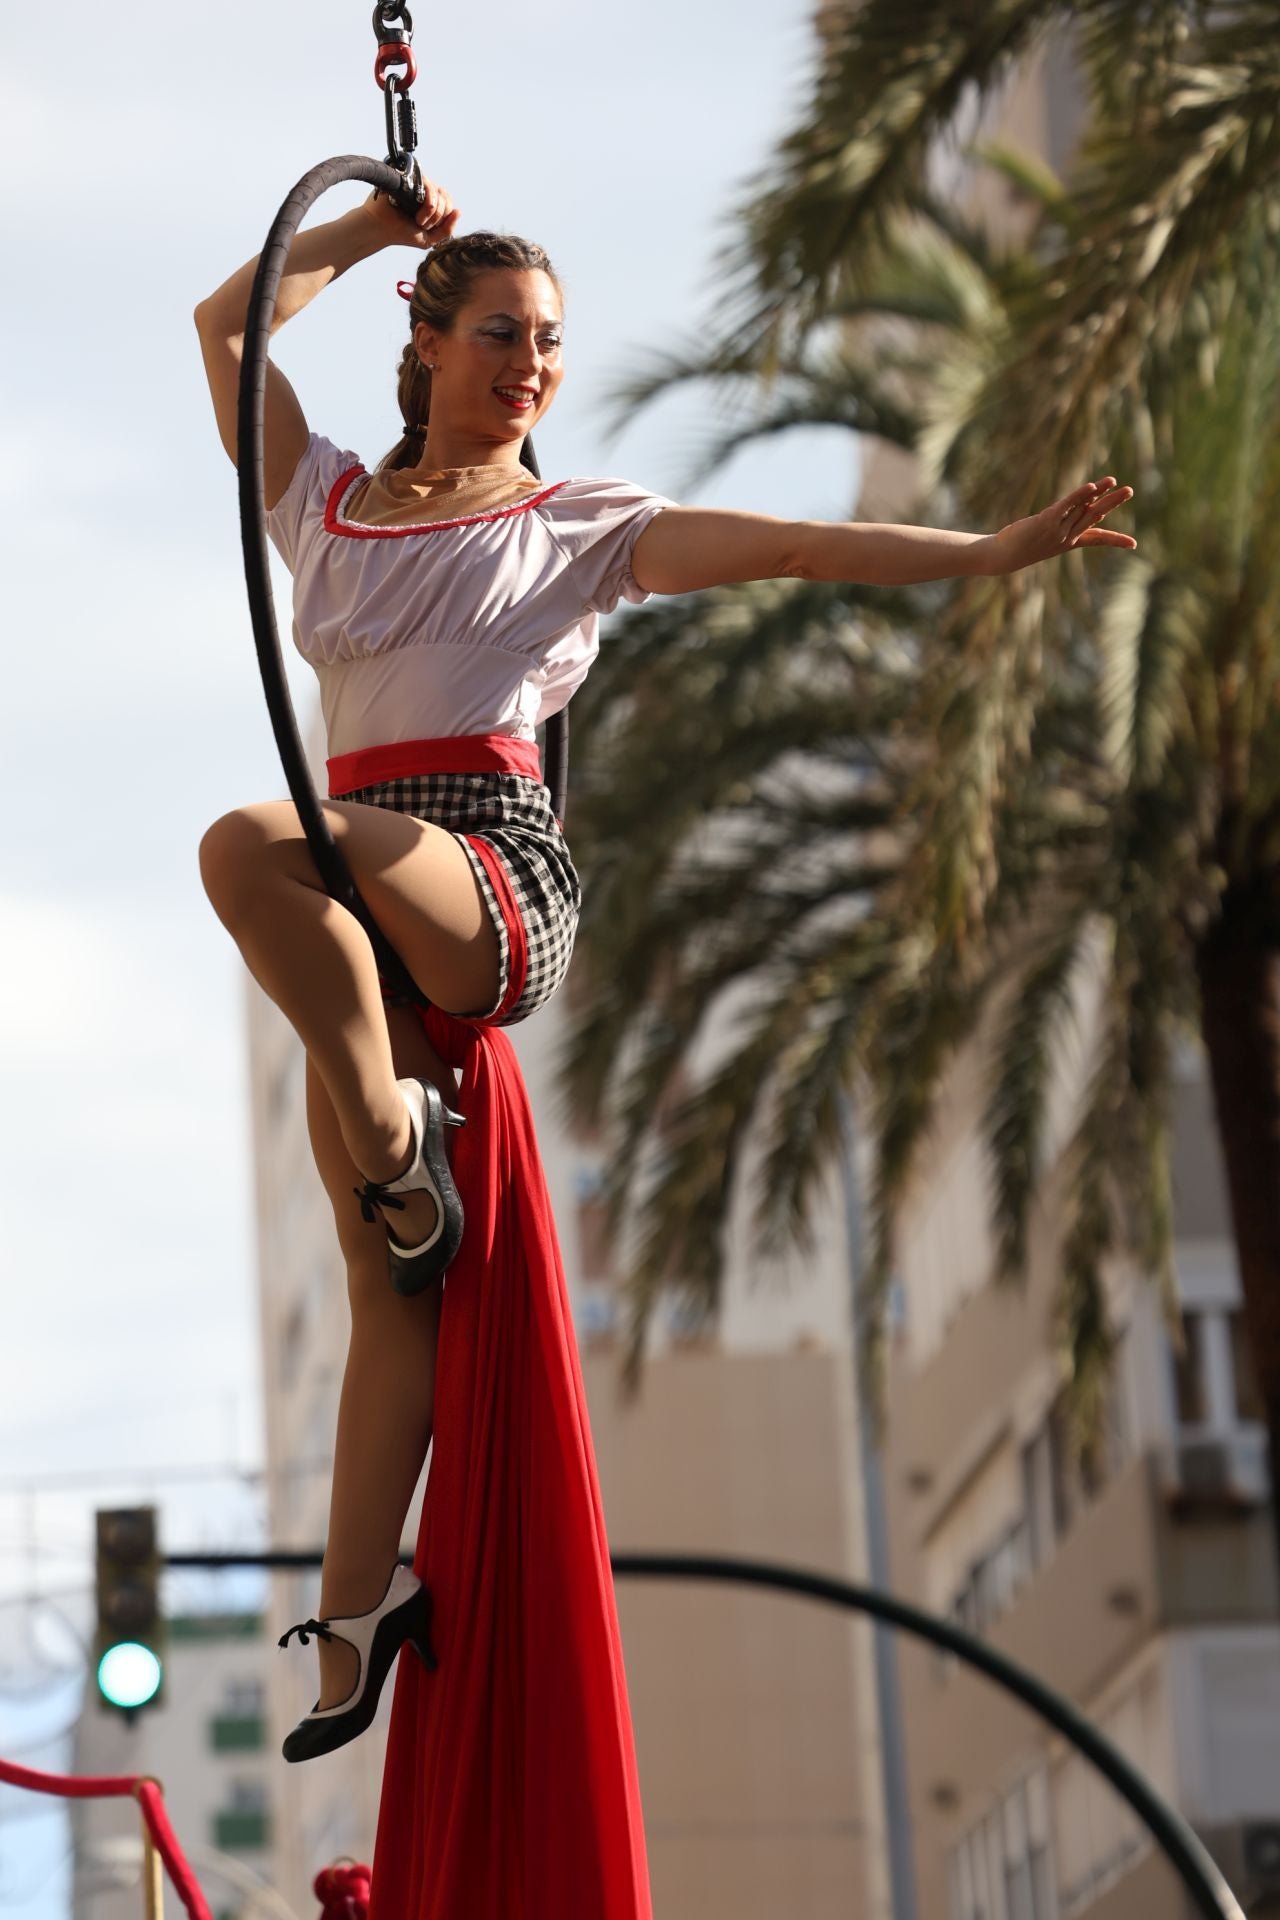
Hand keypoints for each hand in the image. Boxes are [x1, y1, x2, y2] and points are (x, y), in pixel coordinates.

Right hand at [361, 174, 460, 250]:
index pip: (450, 205)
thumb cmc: (403, 233)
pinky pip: (430, 187)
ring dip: (432, 214)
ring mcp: (419, 185)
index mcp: (432, 203)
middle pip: (447, 199)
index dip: (444, 218)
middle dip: (438, 217)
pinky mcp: (411, 179)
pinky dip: (429, 206)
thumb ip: (447, 229)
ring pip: (440, 194)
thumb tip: (458, 211)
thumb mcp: (430, 238)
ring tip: (418, 220)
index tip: (428, 227)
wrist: (383, 228)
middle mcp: (426, 192)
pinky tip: (417, 215)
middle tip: (421, 224)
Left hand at [983, 477, 1137, 574]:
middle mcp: (1067, 536)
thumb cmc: (1019, 547)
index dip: (1115, 541)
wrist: (1002, 557)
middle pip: (1095, 516)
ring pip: (1083, 508)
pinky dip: (1079, 495)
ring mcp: (1058, 530)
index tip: (1133, 545)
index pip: (1097, 540)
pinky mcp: (1046, 521)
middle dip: (1113, 503)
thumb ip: (1058, 524)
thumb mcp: (1043, 538)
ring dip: (1099, 492)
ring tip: (1113, 480)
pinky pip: (1066, 506)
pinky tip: (1091, 486)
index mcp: (1069, 542)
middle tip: (1129, 490)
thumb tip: (1066, 514)